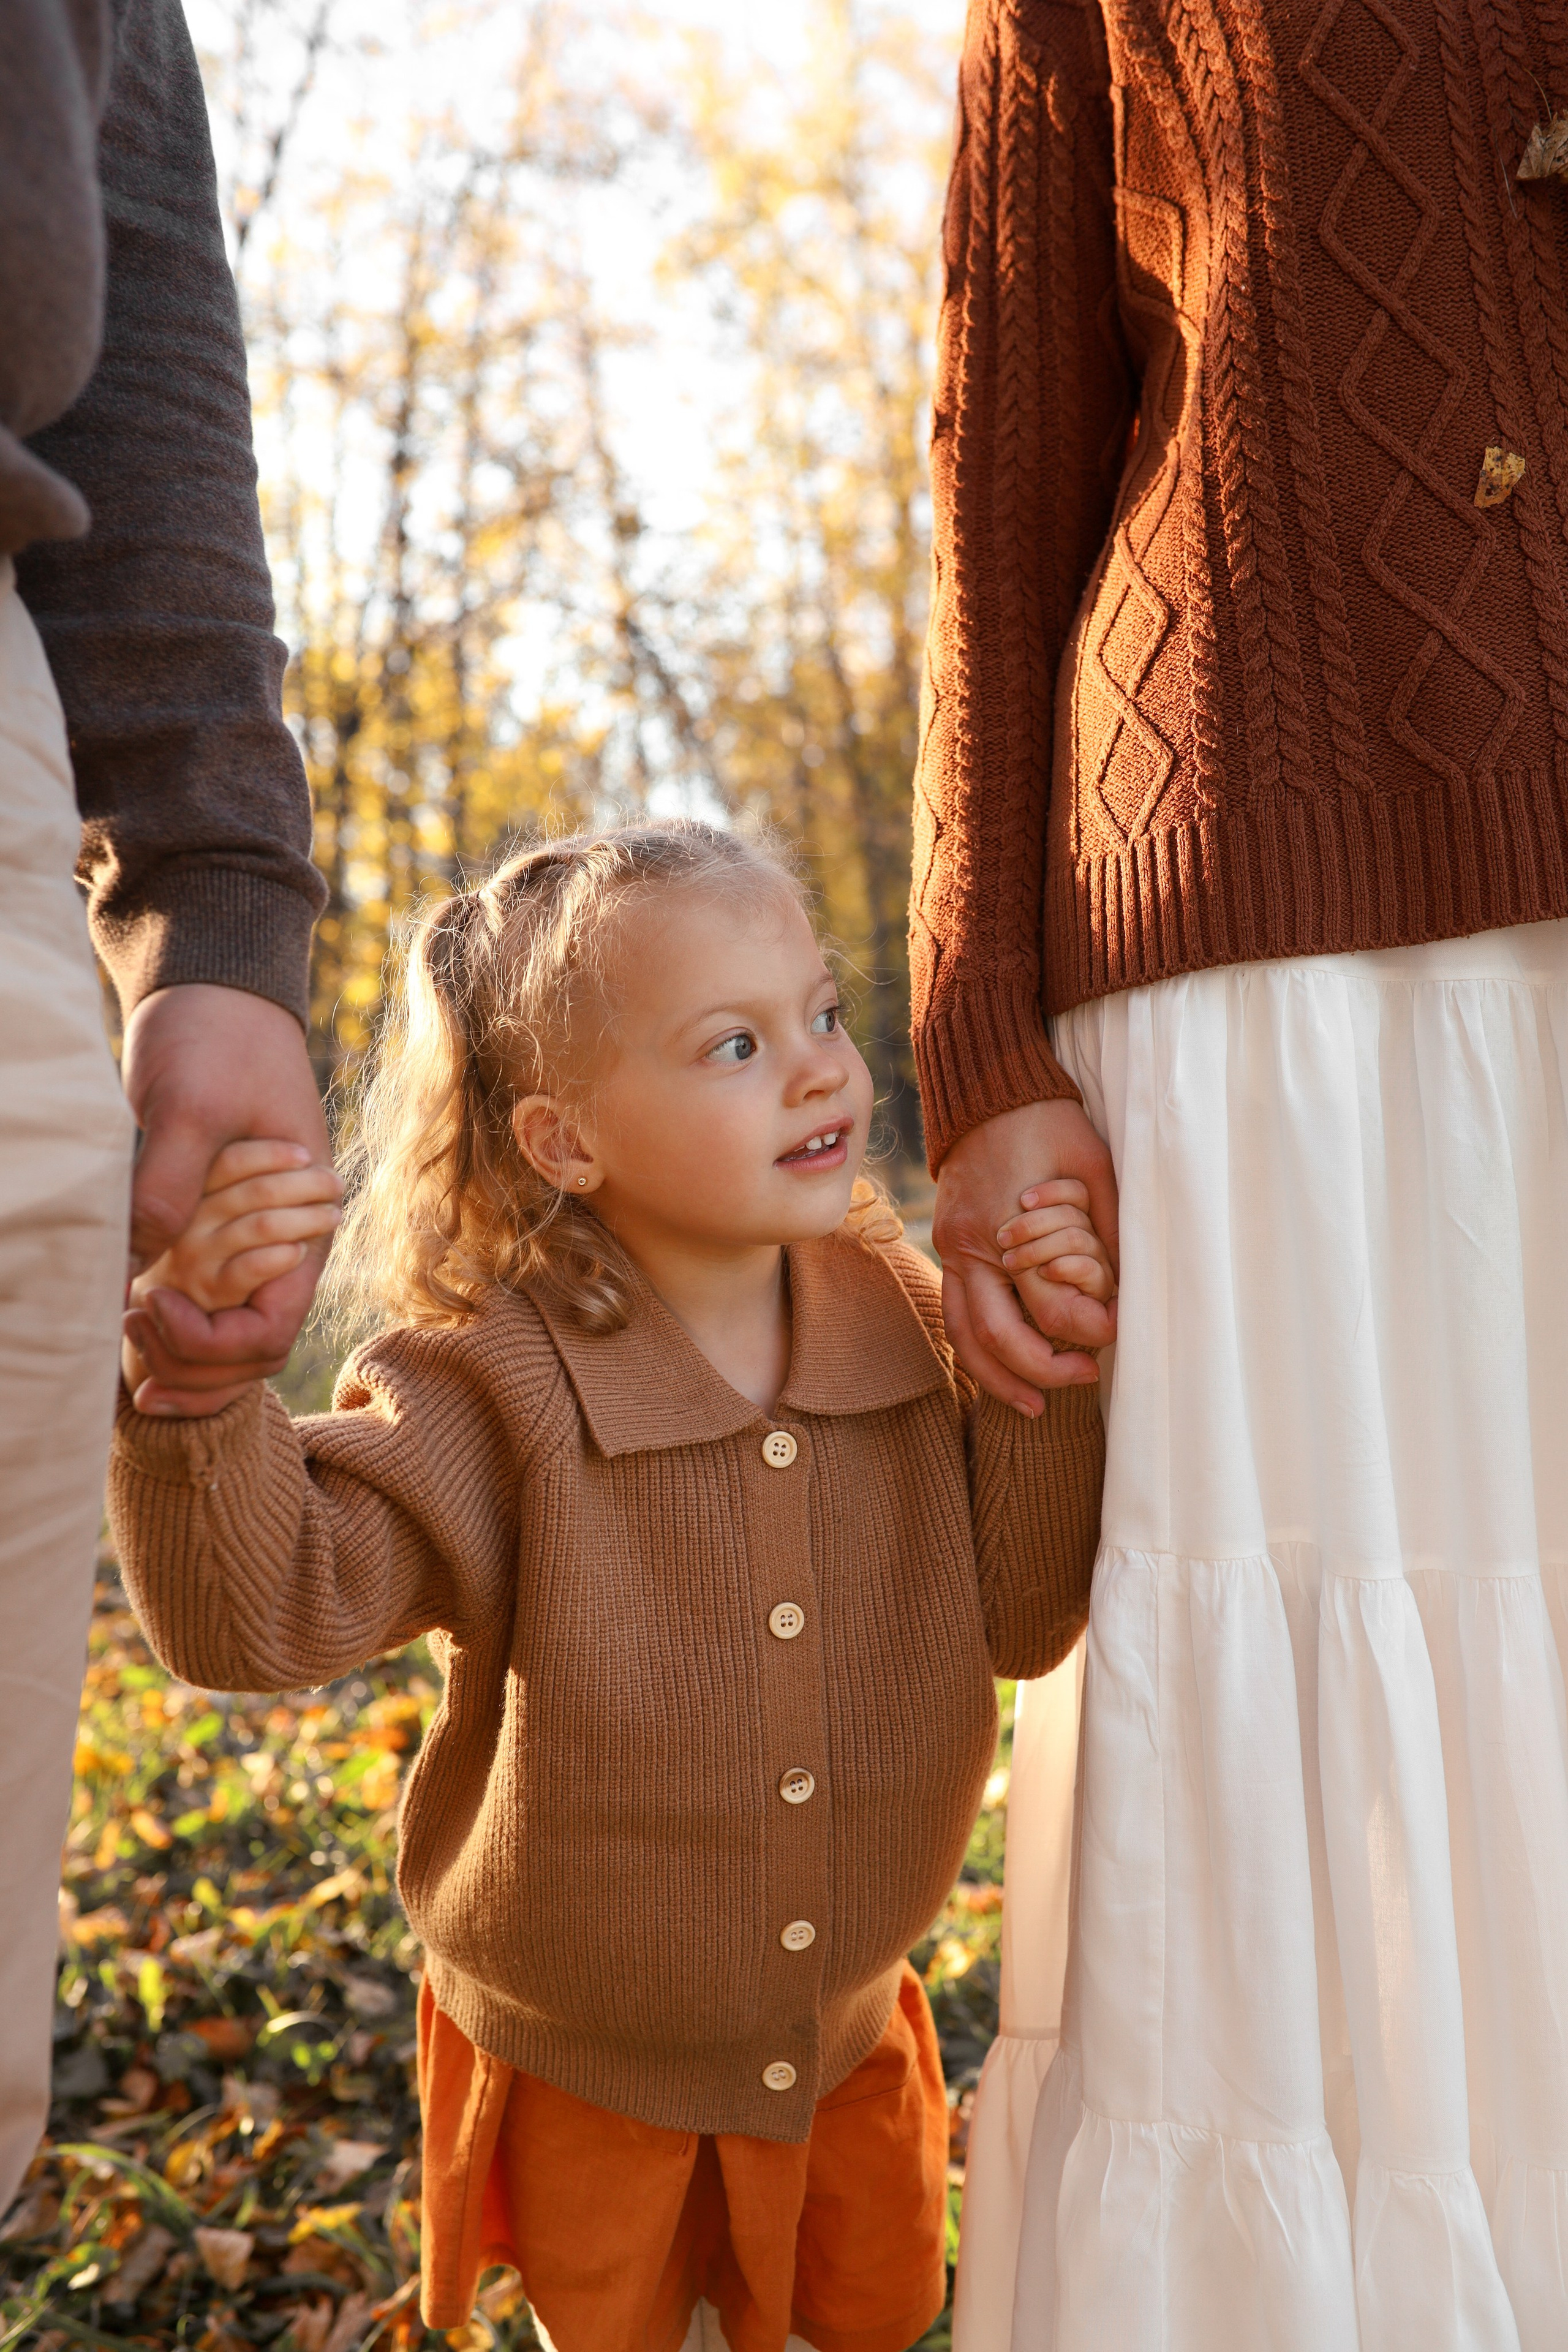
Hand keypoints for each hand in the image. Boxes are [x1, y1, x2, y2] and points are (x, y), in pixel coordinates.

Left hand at [121, 984, 334, 1414]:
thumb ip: (169, 1187)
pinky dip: (164, 1333)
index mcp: (300, 1226)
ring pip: (222, 1340)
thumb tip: (132, 1271)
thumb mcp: (191, 1108)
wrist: (215, 991)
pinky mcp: (205, 1230)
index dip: (213, 1342)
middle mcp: (276, 1249)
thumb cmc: (218, 1040)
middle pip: (247, 1353)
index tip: (152, 1304)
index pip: (270, 1328)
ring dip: (176, 1362)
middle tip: (125, 1333)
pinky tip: (120, 1327)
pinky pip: (195, 1305)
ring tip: (123, 1354)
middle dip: (191, 1366)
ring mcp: (240, 1243)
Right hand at [933, 1099, 1118, 1412]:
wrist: (987, 1087)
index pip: (1052, 1308)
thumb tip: (1130, 1285)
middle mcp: (973, 1248)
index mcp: (1011, 1231)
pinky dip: (976, 1347)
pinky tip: (1002, 1366)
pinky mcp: (949, 1244)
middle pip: (999, 1337)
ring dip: (996, 1377)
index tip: (1122, 1334)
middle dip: (1041, 1372)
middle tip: (1086, 1379)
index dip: (1091, 1331)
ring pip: (963, 1335)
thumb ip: (1111, 1225)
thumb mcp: (1095, 1165)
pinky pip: (955, 1311)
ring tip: (1033, 1404)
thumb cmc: (1047, 1122)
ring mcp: (953, 1248)